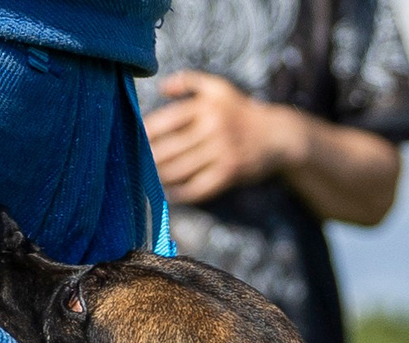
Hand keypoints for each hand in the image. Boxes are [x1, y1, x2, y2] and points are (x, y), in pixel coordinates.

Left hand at [145, 72, 307, 204]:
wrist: (277, 135)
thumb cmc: (241, 112)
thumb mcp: (219, 88)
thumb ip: (189, 81)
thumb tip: (160, 87)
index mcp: (207, 107)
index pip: (168, 120)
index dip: (147, 132)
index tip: (132, 139)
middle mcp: (214, 129)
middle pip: (171, 148)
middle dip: (150, 158)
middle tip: (131, 165)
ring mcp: (222, 153)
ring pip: (182, 169)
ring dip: (160, 177)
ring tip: (145, 180)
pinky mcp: (230, 173)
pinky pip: (199, 187)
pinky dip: (181, 193)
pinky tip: (168, 195)